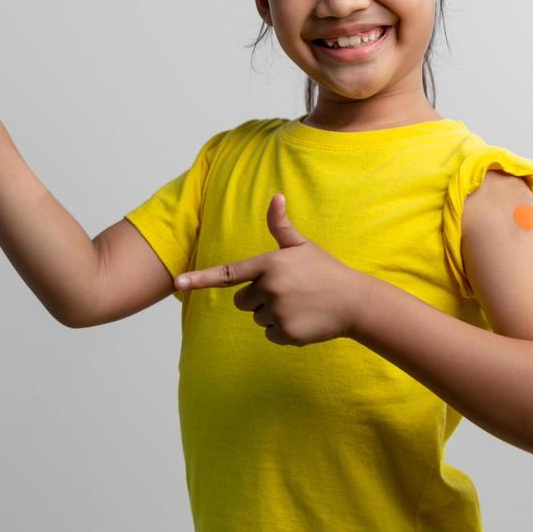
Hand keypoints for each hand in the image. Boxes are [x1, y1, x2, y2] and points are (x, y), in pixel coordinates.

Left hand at [173, 193, 370, 346]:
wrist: (355, 302)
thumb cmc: (325, 271)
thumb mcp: (302, 246)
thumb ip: (281, 227)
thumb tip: (276, 197)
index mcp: (269, 264)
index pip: (227, 274)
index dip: (200, 279)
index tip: (177, 284)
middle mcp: (269, 288)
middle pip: (242, 301)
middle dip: (258, 298)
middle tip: (287, 292)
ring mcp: (277, 311)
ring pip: (256, 318)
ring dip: (271, 314)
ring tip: (298, 305)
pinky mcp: (286, 333)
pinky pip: (270, 334)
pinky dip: (283, 331)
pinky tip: (303, 320)